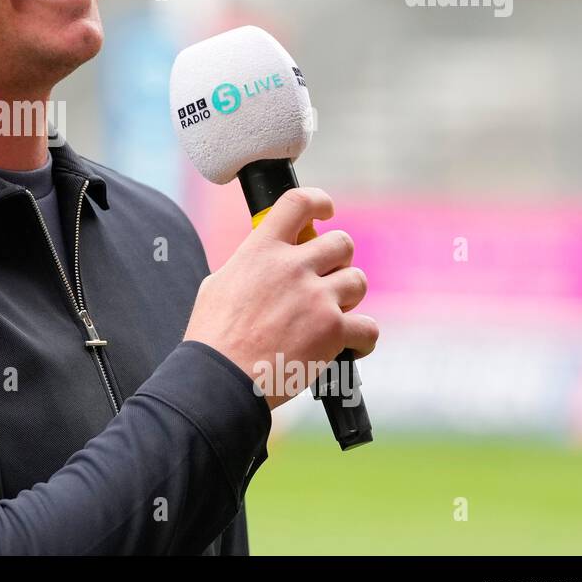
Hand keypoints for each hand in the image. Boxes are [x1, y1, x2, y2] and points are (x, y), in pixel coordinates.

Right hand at [183, 187, 377, 409]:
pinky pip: (369, 327)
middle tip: (325, 280)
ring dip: (348, 297)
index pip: (298, 203)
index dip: (319, 202)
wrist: (220, 380)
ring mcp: (316, 298)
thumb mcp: (218, 284)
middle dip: (338, 261)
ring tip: (330, 316)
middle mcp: (292, 267)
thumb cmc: (213, 339)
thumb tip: (260, 262)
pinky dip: (363, 338)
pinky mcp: (333, 331)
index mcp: (260, 250)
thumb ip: (248, 266)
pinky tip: (348, 346)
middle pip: (341, 242)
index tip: (325, 211)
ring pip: (358, 281)